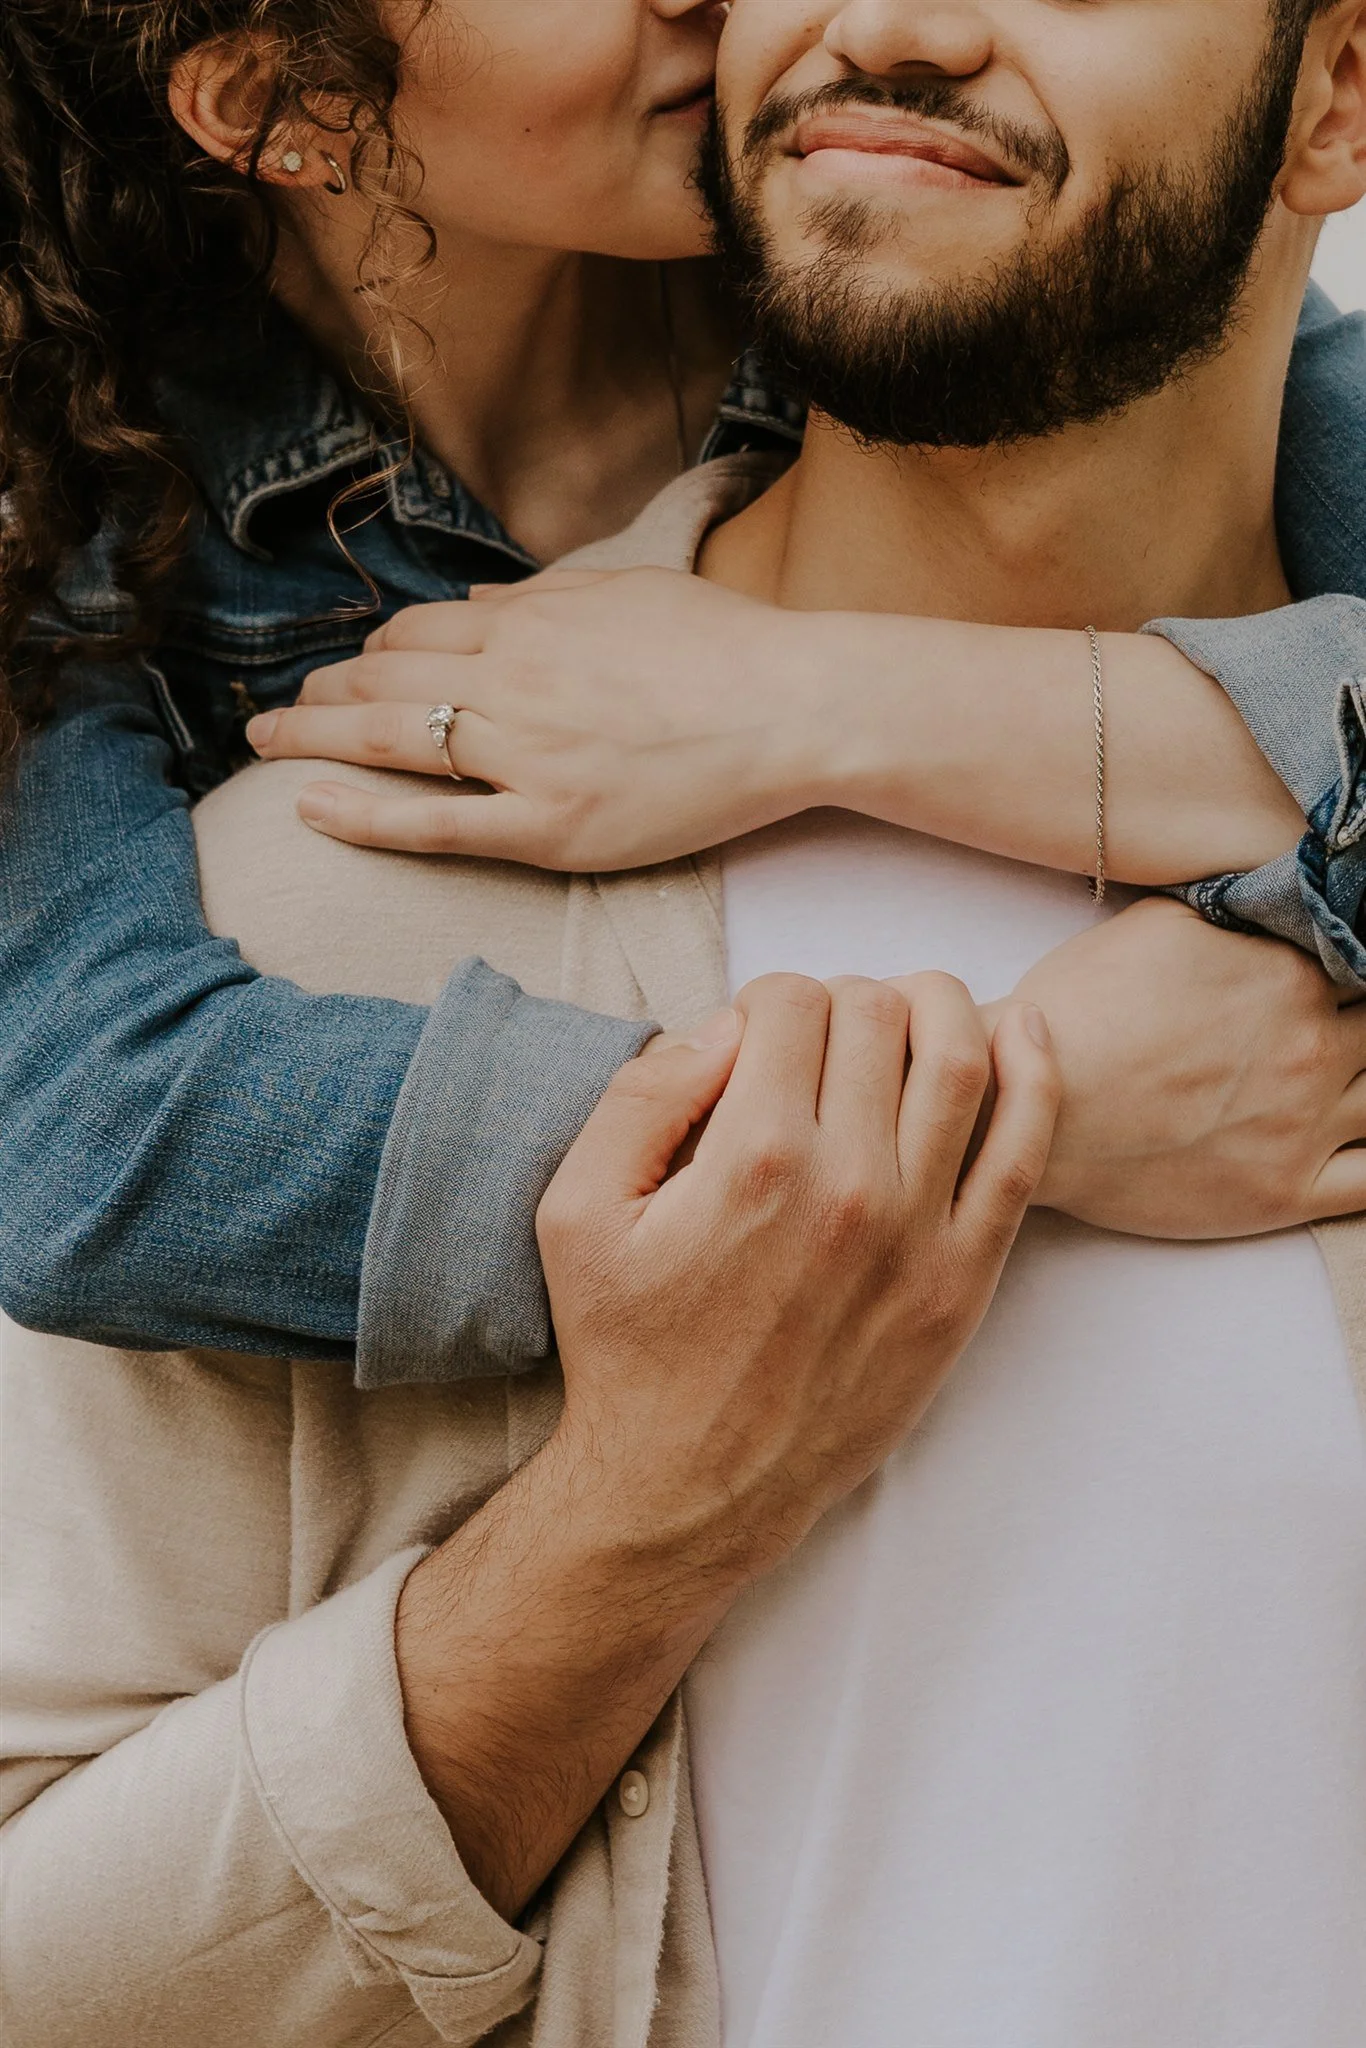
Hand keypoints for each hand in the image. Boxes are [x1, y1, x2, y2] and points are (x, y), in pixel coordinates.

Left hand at [246, 568, 823, 867]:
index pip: (418, 631)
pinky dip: (363, 815)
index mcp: (532, 621)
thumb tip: (476, 602)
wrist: (794, 705)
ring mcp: (527, 755)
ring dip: (312, 737)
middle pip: (382, 680)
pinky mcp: (551, 825)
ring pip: (391, 741)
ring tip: (268, 744)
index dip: (371, 651)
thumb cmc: (727, 647)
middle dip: (319, 691)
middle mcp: (513, 680)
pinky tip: (307, 806)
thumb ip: (544, 596)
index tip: (350, 670)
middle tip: (280, 709)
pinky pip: (436, 823)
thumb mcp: (628, 590)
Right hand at [397, 972, 1055, 1918]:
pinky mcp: (963, 1280)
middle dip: (844, 1000)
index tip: (753, 1043)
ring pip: (962, 1059)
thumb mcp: (577, 1212)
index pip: (792, 1003)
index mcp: (753, 1159)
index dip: (766, 1002)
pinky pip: (1023, 1151)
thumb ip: (641, 1095)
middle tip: (817, 1042)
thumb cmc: (628, 1350)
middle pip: (878, 1016)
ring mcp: (919, 1234)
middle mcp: (849, 1185)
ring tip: (906, 1013)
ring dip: (937, 1009)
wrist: (688, 1490)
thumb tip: (723, 1026)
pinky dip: (1032, 1075)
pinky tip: (1016, 1033)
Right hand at [1006, 897, 1365, 1236]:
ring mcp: (1306, 1126)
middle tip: (1340, 1030)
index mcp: (1290, 977)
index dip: (1351, 967)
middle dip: (1363, 1024)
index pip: (1360, 960)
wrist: (1028, 1104)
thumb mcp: (1156, 924)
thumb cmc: (1078, 1013)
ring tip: (1355, 1077)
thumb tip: (1268, 904)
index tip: (1336, 979)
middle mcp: (1314, 1048)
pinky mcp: (1285, 1192)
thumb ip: (1233, 913)